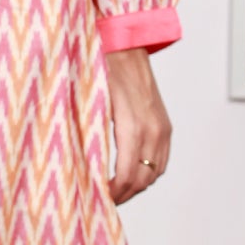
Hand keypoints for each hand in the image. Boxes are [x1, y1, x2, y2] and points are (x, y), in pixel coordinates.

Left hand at [102, 47, 170, 204]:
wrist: (125, 45)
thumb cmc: (101, 70)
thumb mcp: (89, 103)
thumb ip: (89, 135)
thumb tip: (78, 166)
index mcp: (133, 127)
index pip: (127, 175)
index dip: (113, 193)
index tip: (98, 198)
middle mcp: (153, 130)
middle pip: (143, 179)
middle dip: (124, 193)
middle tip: (103, 198)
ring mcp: (162, 128)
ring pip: (155, 172)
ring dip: (137, 185)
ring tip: (115, 188)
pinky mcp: (165, 124)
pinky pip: (162, 159)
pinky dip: (149, 171)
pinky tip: (131, 172)